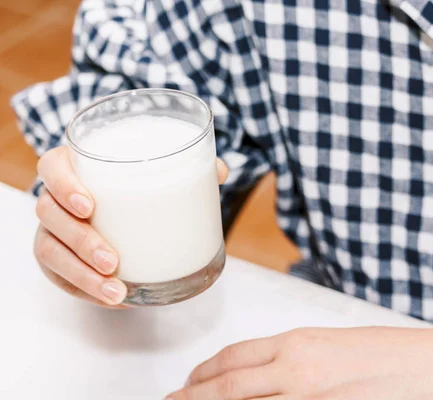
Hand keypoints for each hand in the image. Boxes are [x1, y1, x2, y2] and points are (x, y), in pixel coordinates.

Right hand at [34, 146, 228, 306]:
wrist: (128, 214)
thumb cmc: (141, 185)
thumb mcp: (163, 173)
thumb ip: (191, 167)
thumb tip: (222, 170)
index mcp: (78, 167)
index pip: (52, 167)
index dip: (64, 185)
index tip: (90, 206)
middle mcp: (58, 197)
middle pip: (49, 213)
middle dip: (80, 240)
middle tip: (112, 260)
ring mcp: (53, 229)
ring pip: (50, 250)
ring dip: (81, 275)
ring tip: (116, 292)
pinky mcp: (58, 258)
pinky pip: (59, 277)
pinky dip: (85, 290)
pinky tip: (112, 299)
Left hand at [165, 327, 432, 399]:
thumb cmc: (395, 354)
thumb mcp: (336, 344)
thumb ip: (295, 358)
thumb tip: (264, 375)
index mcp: (299, 343)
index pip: (234, 358)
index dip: (203, 372)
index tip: (188, 381)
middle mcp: (296, 372)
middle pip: (227, 388)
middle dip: (192, 398)